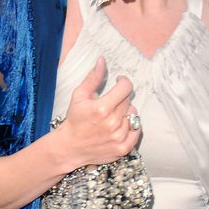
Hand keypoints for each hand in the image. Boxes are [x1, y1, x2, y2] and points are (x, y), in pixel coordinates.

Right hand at [54, 57, 140, 171]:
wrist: (71, 147)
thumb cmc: (75, 120)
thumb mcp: (79, 95)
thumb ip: (93, 78)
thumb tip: (102, 60)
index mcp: (102, 108)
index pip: (126, 87)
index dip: (123, 81)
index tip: (119, 82)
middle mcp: (112, 123)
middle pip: (129, 101)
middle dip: (120, 98)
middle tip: (110, 103)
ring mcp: (119, 137)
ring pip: (134, 115)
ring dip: (125, 113)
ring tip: (113, 116)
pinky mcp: (123, 148)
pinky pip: (137, 131)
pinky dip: (132, 127)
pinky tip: (121, 126)